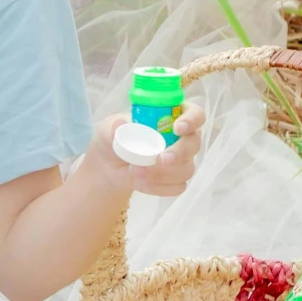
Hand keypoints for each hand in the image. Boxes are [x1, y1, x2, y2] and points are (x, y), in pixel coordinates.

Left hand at [91, 103, 205, 196]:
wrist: (107, 167)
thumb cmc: (113, 139)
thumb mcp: (107, 129)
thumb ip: (113, 127)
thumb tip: (121, 123)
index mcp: (171, 117)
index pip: (195, 113)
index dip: (191, 120)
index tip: (177, 128)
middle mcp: (182, 138)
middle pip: (194, 144)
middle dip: (179, 153)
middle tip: (160, 158)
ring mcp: (182, 160)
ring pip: (187, 169)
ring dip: (162, 173)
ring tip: (135, 171)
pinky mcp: (176, 180)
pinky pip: (178, 186)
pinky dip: (159, 187)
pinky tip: (141, 182)